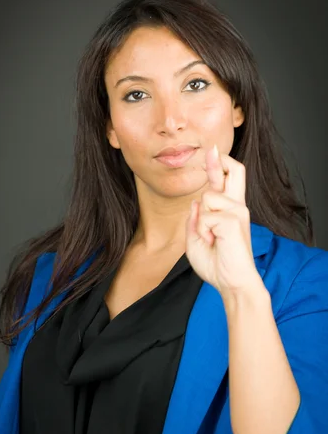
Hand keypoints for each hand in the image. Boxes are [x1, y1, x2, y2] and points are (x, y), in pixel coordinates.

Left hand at [185, 144, 260, 297]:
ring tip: (210, 239)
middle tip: (211, 150)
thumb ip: (195, 220)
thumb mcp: (196, 240)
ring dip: (200, 221)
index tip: (212, 151)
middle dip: (220, 160)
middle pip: (236, 171)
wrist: (231, 283)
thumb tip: (196, 202)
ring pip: (207, 198)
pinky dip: (203, 231)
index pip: (225, 181)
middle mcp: (237, 207)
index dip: (218, 165)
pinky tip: (214, 242)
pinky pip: (205, 217)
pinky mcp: (234, 220)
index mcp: (228, 210)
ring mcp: (238, 212)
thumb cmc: (216, 264)